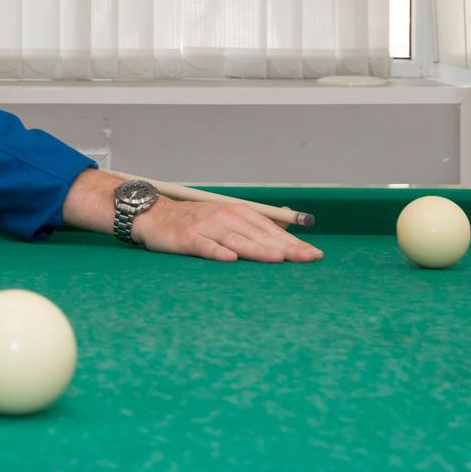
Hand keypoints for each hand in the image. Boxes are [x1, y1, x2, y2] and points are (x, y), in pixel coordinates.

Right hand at [132, 196, 322, 262]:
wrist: (156, 216)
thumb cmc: (195, 221)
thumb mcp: (227, 217)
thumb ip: (254, 222)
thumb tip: (286, 219)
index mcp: (238, 213)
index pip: (271, 229)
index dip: (293, 242)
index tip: (314, 254)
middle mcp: (225, 217)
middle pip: (259, 234)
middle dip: (285, 247)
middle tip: (308, 258)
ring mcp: (206, 227)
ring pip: (236, 240)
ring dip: (257, 249)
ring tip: (278, 258)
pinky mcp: (188, 237)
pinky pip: (205, 246)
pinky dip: (217, 251)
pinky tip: (230, 259)